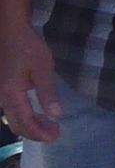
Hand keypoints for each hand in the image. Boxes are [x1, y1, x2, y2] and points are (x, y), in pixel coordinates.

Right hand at [0, 25, 60, 142]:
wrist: (10, 30)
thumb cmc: (28, 46)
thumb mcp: (43, 67)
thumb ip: (47, 92)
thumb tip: (55, 115)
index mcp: (11, 93)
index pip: (24, 122)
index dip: (39, 133)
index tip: (55, 137)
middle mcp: (2, 97)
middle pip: (16, 124)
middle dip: (35, 133)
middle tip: (55, 132)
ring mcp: (1, 93)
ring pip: (13, 118)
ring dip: (31, 125)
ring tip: (50, 124)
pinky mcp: (3, 88)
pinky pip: (12, 110)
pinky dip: (25, 117)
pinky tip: (38, 113)